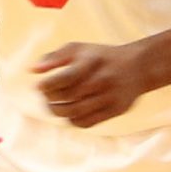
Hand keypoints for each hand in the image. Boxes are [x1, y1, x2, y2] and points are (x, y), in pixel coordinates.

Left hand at [34, 42, 157, 127]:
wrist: (138, 67)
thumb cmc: (100, 57)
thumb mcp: (78, 49)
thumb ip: (53, 57)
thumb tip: (32, 70)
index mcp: (92, 61)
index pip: (65, 78)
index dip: (47, 85)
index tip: (39, 86)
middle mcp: (103, 79)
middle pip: (68, 97)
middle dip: (50, 99)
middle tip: (46, 96)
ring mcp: (111, 96)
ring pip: (75, 112)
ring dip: (58, 111)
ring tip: (53, 105)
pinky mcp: (116, 110)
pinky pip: (86, 122)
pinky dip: (73, 120)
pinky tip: (70, 111)